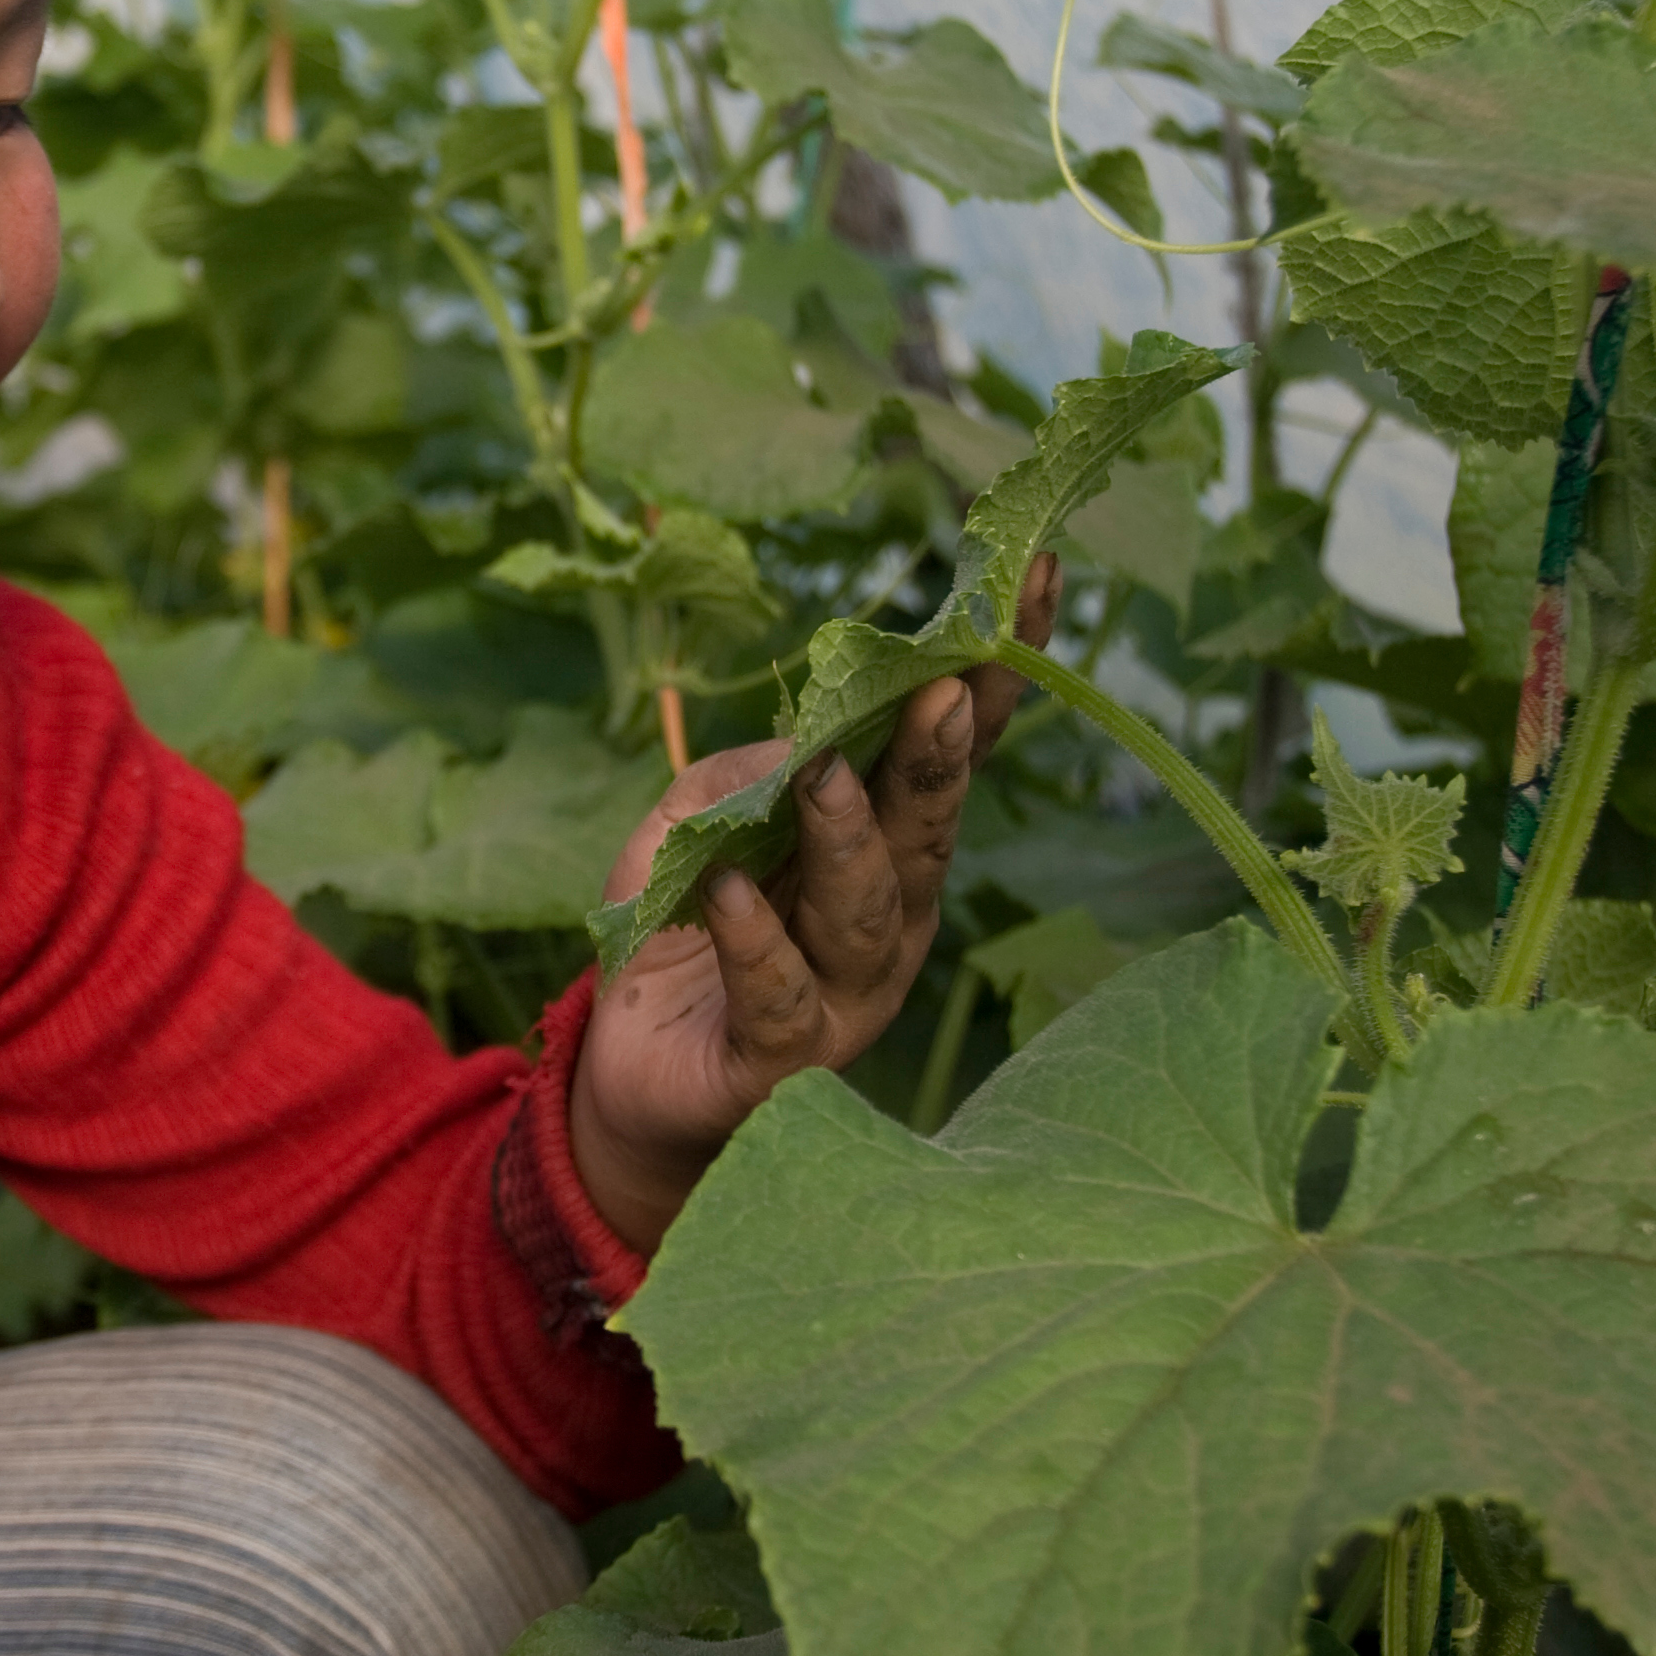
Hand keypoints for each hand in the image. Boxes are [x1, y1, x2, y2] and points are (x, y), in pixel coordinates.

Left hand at [567, 553, 1059, 1254]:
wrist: (629, 1075)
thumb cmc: (680, 929)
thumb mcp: (690, 828)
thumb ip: (739, 778)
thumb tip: (795, 742)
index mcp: (884, 848)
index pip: (950, 751)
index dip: (991, 670)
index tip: (1026, 580)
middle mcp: (888, 919)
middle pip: (928, 829)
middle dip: (939, 757)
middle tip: (945, 690)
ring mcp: (843, 996)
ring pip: (865, 912)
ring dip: (848, 840)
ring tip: (820, 779)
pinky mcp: (779, 1061)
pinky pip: (776, 995)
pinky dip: (753, 942)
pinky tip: (725, 894)